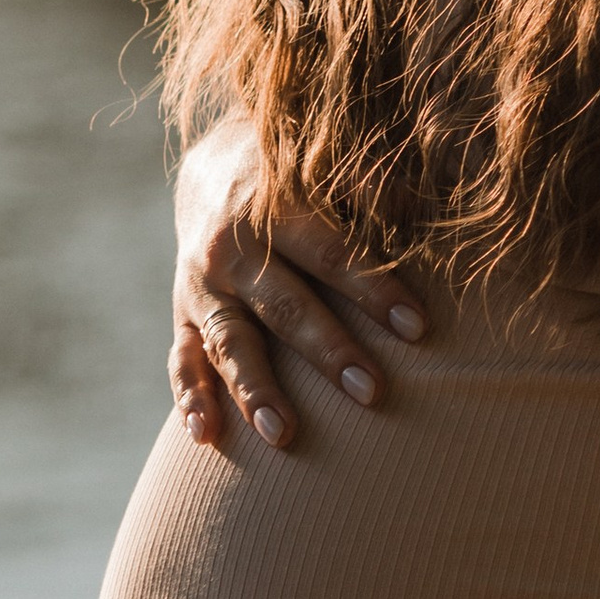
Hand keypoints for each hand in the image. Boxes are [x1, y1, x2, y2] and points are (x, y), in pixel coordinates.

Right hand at [169, 118, 424, 451]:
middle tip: (371, 391)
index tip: (417, 328)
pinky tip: (205, 437)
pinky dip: (191, 397)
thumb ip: (368, 184)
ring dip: (255, 389)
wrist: (216, 170)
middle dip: (327, 350)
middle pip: (284, 305)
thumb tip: (409, 209)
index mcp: (275, 206)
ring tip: (283, 435)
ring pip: (228, 342)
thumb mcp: (327, 161)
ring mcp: (202, 287)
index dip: (374, 288)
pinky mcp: (183, 317)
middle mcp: (232, 249)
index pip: (331, 253)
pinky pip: (182, 360)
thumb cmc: (298, 175)